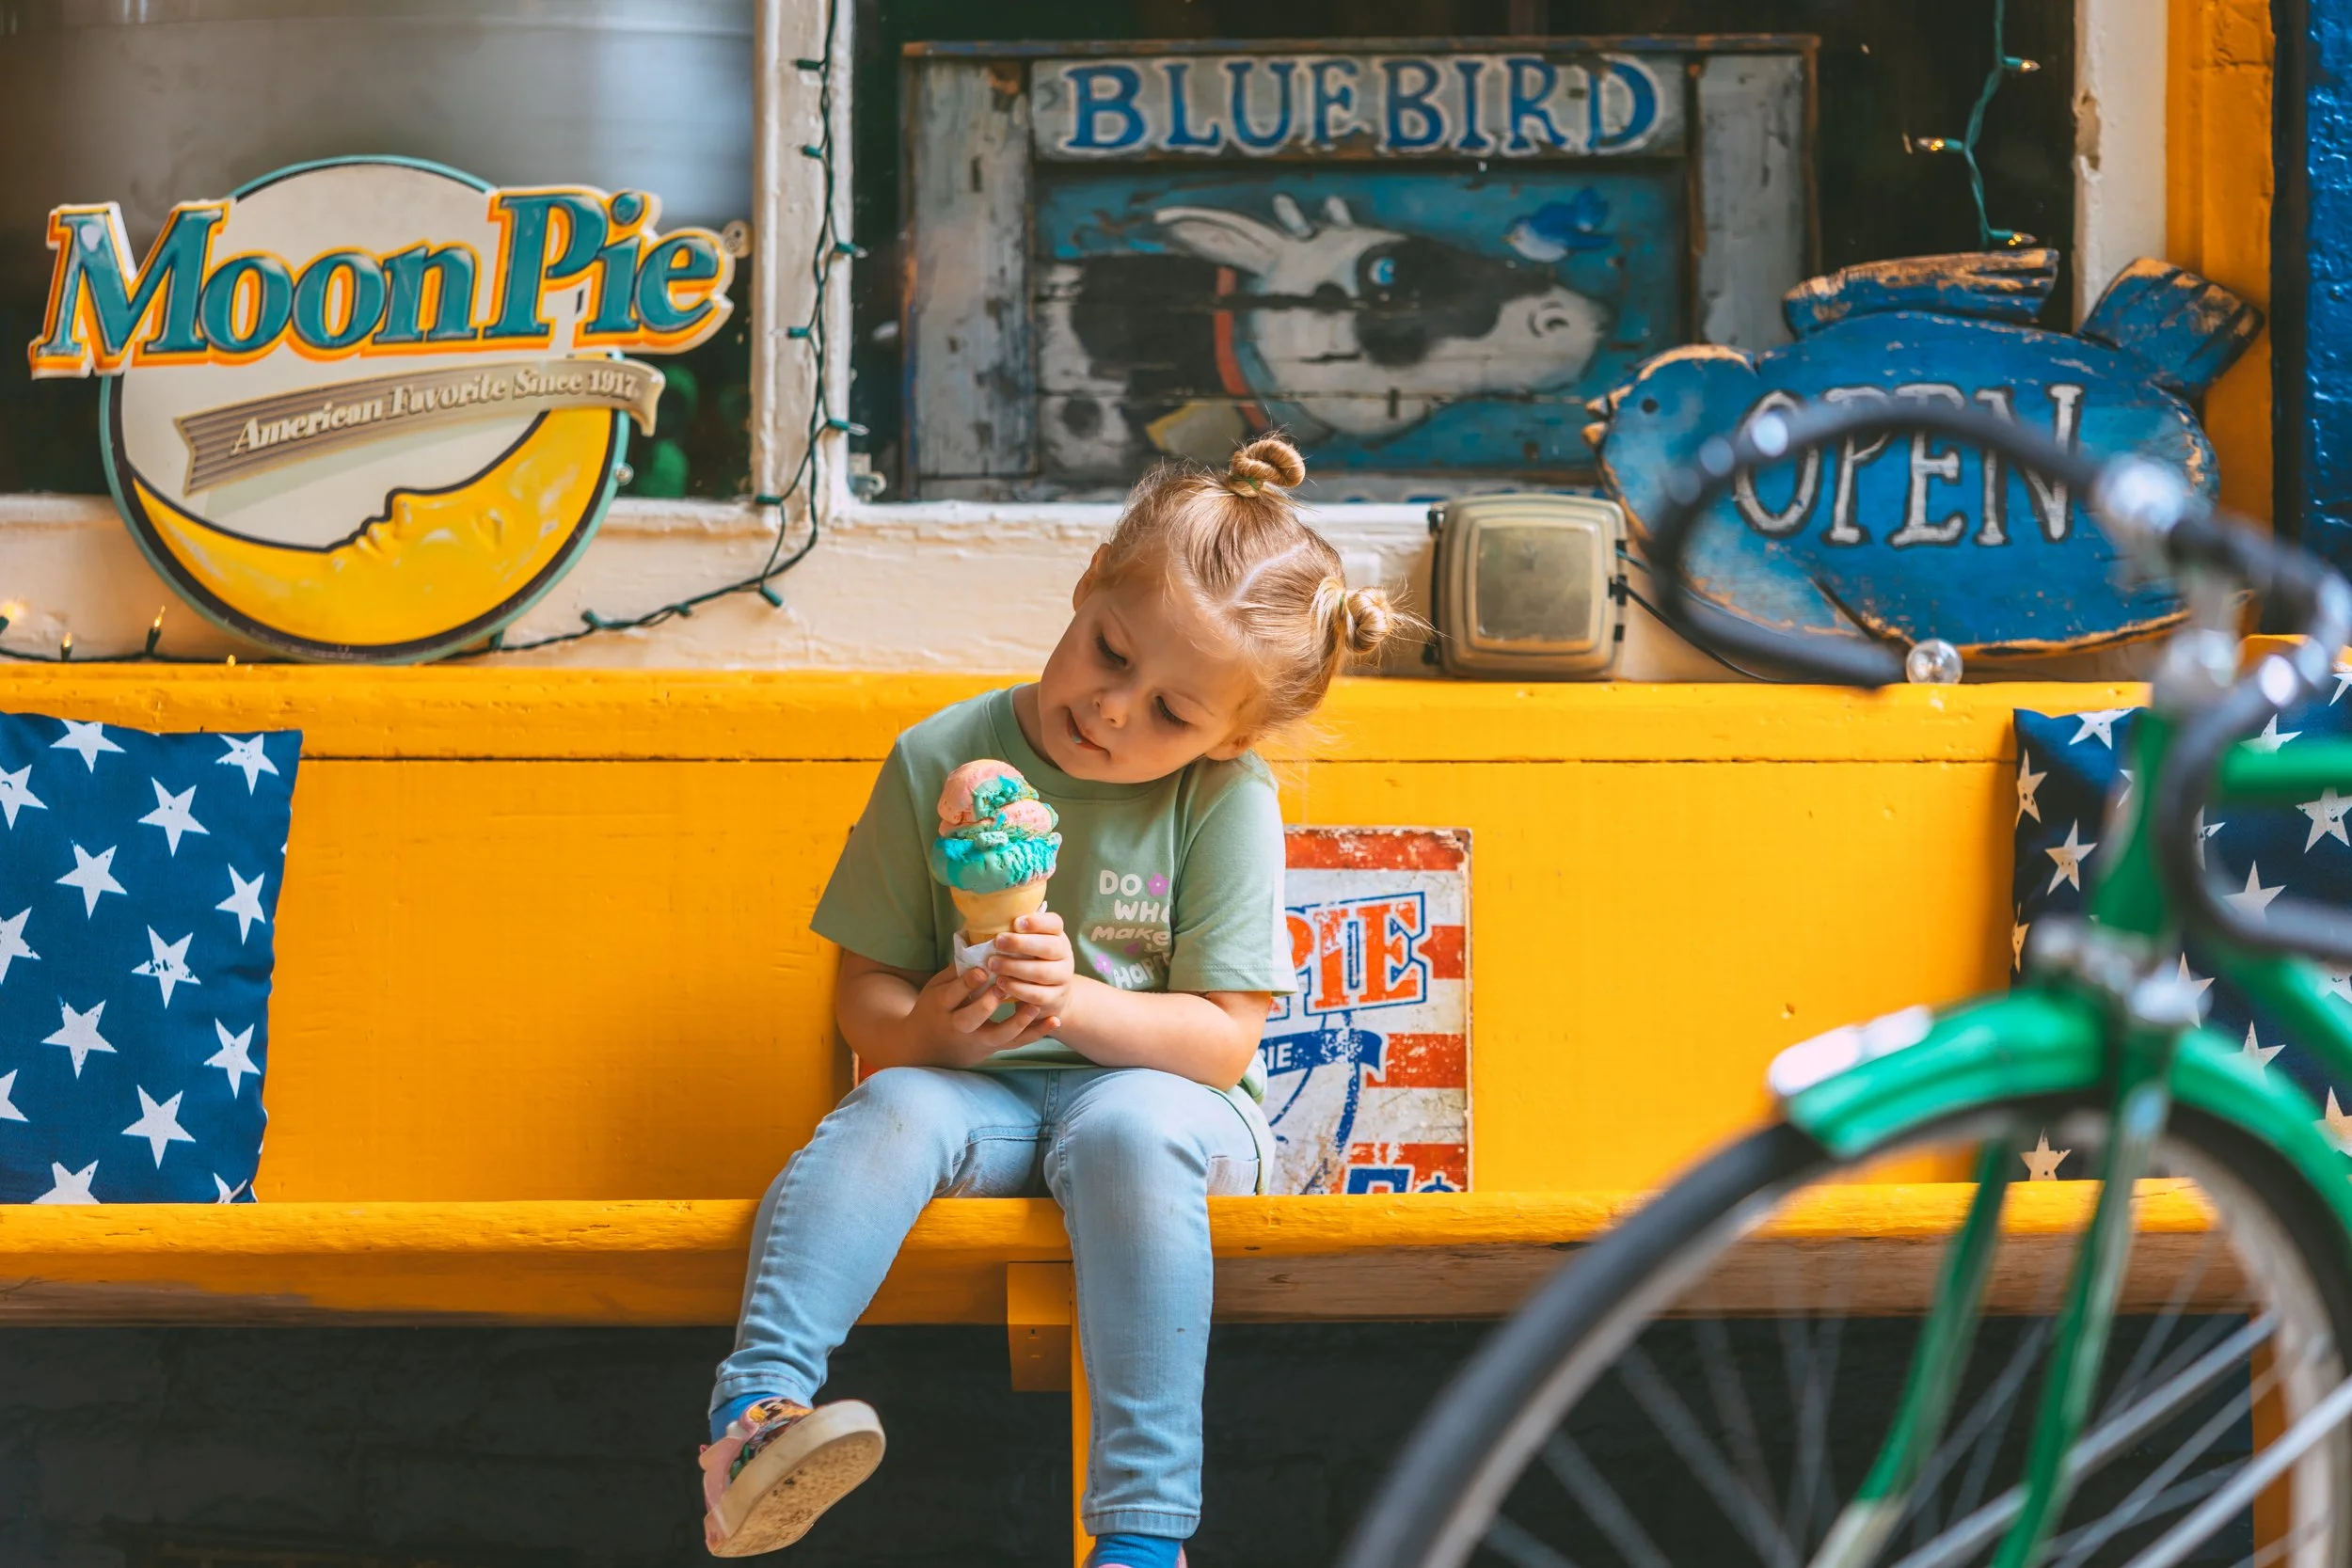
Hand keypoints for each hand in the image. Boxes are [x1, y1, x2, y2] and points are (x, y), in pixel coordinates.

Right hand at [912, 962, 1055, 1066]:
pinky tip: (1053, 1021)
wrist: (932, 1045)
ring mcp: (978, 1039)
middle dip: (987, 1004)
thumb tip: (975, 939)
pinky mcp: (994, 1047)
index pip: (952, 995)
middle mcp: (958, 1026)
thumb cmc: (936, 1006)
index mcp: (940, 1006)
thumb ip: (956, 968)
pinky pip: (1017, 1043)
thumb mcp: (937, 986)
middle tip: (1003, 986)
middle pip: (971, 1019)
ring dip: (1018, 1021)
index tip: (982, 970)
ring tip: (1034, 1006)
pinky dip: (1036, 1033)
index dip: (966, 983)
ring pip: (998, 1036)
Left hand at [985, 911, 1075, 1024]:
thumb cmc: (1031, 962)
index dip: (1037, 922)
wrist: (1053, 994)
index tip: (1016, 922)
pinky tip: (1001, 983)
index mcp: (1058, 936)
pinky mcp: (1056, 998)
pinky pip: (1037, 994)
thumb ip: (1016, 933)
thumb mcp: (1029, 945)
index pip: (1055, 924)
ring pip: (1042, 972)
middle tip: (998, 942)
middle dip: (1021, 944)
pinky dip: (1017, 989)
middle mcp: (1065, 955)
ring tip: (993, 964)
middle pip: (1050, 946)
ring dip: (1015, 967)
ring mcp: (1063, 978)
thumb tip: (987, 919)